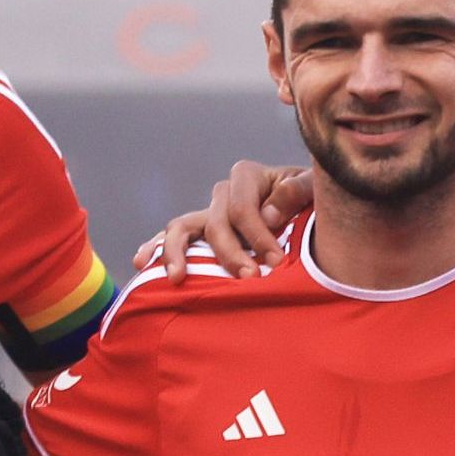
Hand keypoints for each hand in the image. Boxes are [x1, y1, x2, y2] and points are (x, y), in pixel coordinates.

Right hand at [129, 159, 312, 277]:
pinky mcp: (202, 231)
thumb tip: (267, 213)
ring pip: (181, 227)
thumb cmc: (312, 198)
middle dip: (230, 253)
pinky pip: (174, 238)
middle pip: (214, 223)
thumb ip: (296, 192)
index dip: (258, 236)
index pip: (242, 207)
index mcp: (247, 176)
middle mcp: (223, 192)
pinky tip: (141, 263)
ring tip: (176, 277)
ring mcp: (209, 212)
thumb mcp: (313, 188)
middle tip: (249, 279)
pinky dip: (155, 248)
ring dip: (176, 252)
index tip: (277, 262)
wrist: (308, 208)